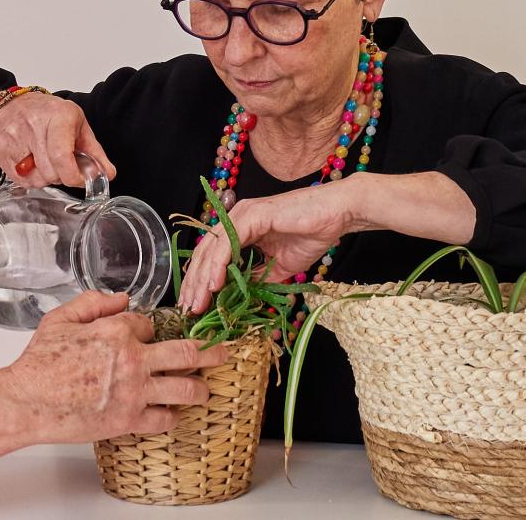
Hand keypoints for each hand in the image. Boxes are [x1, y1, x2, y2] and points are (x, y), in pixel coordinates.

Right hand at [0, 93, 116, 188]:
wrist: (14, 105)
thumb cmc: (49, 114)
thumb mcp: (78, 125)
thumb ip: (94, 152)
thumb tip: (107, 174)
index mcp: (58, 116)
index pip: (62, 157)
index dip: (73, 176)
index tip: (79, 179)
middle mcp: (33, 125)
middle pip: (51, 172)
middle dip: (62, 175)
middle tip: (63, 164)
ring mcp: (13, 138)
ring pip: (36, 179)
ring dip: (47, 177)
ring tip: (47, 161)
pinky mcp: (1, 151)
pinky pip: (22, 181)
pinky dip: (32, 178)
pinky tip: (34, 163)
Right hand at [0, 291, 227, 442]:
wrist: (27, 402)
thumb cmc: (38, 363)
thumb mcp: (60, 319)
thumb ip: (93, 302)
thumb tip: (122, 298)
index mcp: (116, 330)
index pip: (151, 324)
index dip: (151, 329)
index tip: (151, 336)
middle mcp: (133, 359)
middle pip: (188, 352)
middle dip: (211, 351)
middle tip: (223, 351)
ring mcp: (135, 391)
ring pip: (186, 389)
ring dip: (201, 389)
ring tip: (206, 390)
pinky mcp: (130, 420)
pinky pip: (165, 419)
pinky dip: (172, 416)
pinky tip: (172, 414)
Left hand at [179, 181, 359, 314]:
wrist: (336, 215)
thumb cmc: (312, 235)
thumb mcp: (279, 267)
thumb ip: (258, 278)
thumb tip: (242, 296)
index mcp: (239, 229)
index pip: (210, 257)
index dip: (200, 282)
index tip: (195, 306)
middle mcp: (235, 220)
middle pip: (204, 254)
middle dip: (194, 284)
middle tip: (189, 310)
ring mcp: (241, 215)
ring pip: (212, 249)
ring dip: (202, 279)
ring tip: (198, 303)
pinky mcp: (252, 214)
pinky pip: (229, 243)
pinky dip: (219, 265)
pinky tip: (214, 285)